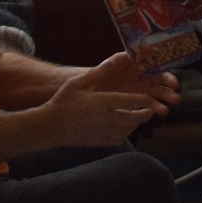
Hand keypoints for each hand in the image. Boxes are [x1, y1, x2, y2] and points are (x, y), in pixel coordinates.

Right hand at [46, 53, 177, 147]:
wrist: (51, 126)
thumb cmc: (63, 101)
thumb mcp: (78, 83)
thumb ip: (97, 73)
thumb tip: (112, 61)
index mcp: (104, 102)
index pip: (132, 102)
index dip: (145, 101)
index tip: (150, 99)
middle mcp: (107, 118)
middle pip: (135, 118)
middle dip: (146, 114)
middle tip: (150, 110)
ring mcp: (104, 132)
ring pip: (128, 130)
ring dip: (136, 124)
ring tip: (138, 117)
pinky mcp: (99, 142)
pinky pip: (118, 139)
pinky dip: (124, 134)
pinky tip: (122, 129)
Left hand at [84, 51, 181, 109]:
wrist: (91, 92)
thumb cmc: (98, 76)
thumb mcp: (106, 67)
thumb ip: (116, 61)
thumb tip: (130, 54)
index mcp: (137, 65)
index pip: (155, 65)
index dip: (164, 72)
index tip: (172, 81)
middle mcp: (142, 76)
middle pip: (159, 80)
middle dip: (168, 88)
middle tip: (175, 97)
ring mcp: (141, 90)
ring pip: (156, 93)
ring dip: (164, 99)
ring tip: (166, 109)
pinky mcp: (137, 102)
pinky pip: (149, 105)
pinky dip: (156, 108)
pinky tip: (160, 112)